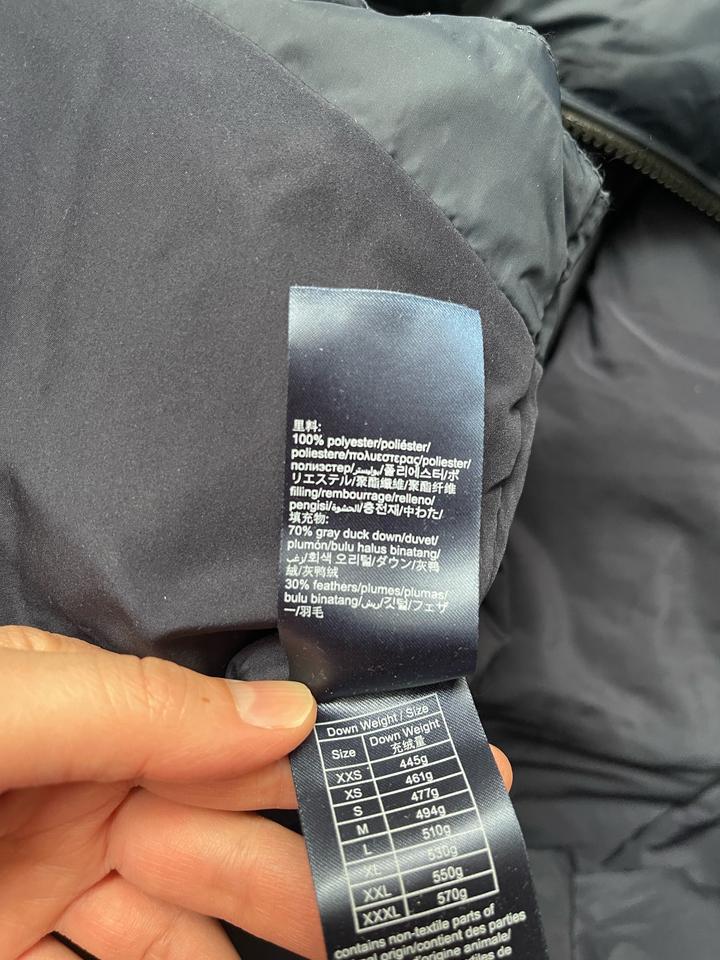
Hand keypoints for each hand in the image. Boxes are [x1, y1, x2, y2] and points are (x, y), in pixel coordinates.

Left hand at [0, 626, 511, 959]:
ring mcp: (61, 887)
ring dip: (271, 925)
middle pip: (232, 835)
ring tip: (350, 929)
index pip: (229, 736)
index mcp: (93, 719)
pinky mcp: (30, 956)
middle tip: (405, 875)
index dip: (326, 751)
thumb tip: (287, 709)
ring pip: (195, 925)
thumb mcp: (12, 700)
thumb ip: (139, 702)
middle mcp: (87, 801)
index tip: (417, 768)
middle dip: (319, 856)